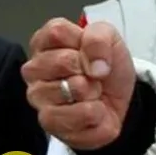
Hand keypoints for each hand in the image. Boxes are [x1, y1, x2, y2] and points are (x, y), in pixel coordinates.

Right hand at [22, 18, 135, 149]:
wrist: (120, 101)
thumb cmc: (107, 68)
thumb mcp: (111, 40)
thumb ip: (99, 38)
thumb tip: (93, 65)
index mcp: (45, 44)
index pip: (56, 32)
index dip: (84, 42)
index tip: (91, 52)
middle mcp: (34, 70)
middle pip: (62, 61)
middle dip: (89, 69)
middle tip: (94, 76)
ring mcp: (38, 97)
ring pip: (68, 89)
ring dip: (92, 92)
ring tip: (92, 93)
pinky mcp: (49, 122)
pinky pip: (74, 115)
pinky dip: (94, 113)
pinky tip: (93, 111)